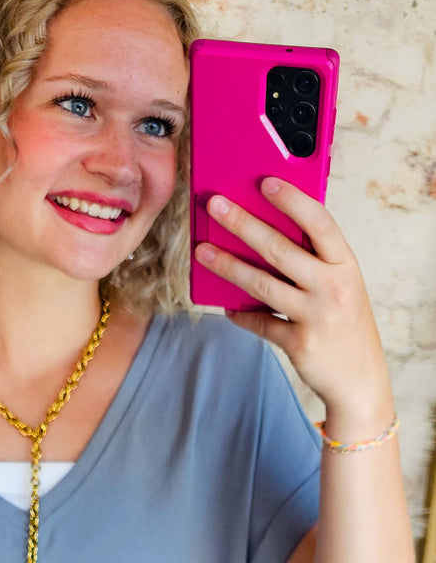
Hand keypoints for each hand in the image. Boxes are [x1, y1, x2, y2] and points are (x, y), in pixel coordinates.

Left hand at [194, 178, 391, 416]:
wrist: (360, 380)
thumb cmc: (346, 324)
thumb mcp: (344, 287)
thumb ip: (316, 263)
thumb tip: (267, 234)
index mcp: (346, 265)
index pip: (320, 223)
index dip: (292, 200)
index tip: (266, 182)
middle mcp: (333, 287)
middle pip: (280, 249)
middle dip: (243, 223)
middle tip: (215, 205)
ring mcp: (317, 316)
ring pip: (262, 284)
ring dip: (228, 266)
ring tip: (203, 251)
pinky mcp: (300, 343)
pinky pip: (261, 323)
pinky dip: (241, 315)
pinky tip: (228, 307)